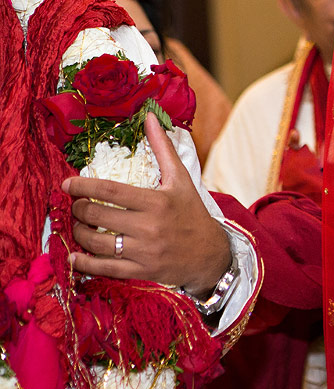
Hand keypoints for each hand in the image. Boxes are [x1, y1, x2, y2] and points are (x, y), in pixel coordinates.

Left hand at [65, 113, 231, 295]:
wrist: (211, 253)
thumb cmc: (192, 212)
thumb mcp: (182, 179)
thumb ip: (163, 148)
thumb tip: (148, 117)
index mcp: (157, 202)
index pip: (110, 192)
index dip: (83, 187)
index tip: (68, 184)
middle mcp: (149, 227)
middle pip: (98, 216)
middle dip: (79, 209)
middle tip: (76, 204)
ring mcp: (144, 251)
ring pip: (97, 242)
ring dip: (79, 233)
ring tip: (78, 225)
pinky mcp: (141, 270)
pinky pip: (105, 268)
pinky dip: (84, 263)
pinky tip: (75, 256)